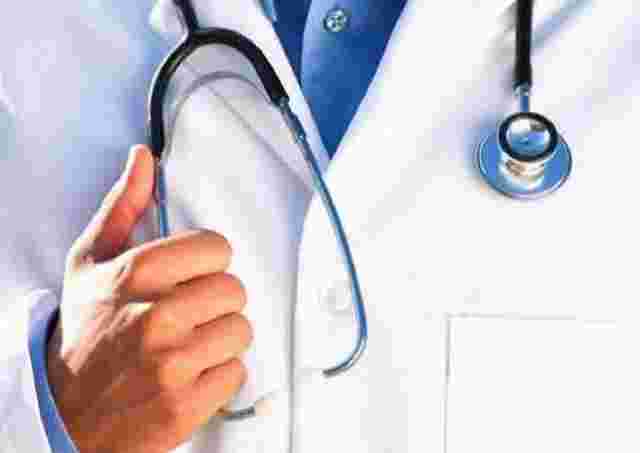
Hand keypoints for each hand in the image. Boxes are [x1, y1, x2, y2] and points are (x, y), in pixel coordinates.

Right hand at [47, 145, 252, 452]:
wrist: (66, 409)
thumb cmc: (85, 330)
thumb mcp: (90, 263)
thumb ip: (122, 206)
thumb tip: (143, 158)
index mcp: (137, 274)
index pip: (219, 248)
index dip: (207, 263)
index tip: (192, 275)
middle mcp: (157, 316)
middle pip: (235, 289)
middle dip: (216, 301)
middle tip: (189, 313)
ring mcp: (173, 363)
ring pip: (241, 330)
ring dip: (221, 337)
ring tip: (189, 343)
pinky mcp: (186, 404)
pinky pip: (237, 371)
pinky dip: (219, 374)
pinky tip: (190, 372)